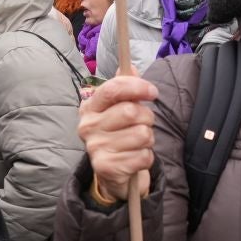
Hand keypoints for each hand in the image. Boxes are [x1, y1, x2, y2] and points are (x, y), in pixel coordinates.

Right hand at [78, 75, 157, 202]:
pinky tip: (135, 158)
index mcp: (90, 107)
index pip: (112, 89)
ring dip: (148, 139)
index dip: (136, 87)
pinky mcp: (106, 167)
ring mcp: (95, 147)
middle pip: (130, 111)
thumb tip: (130, 67)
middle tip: (144, 124)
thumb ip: (124, 87)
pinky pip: (143, 156)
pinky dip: (146, 157)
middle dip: (147, 117)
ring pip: (142, 134)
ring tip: (138, 143)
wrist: (112, 173)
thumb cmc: (118, 134)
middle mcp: (88, 126)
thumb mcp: (118, 109)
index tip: (152, 92)